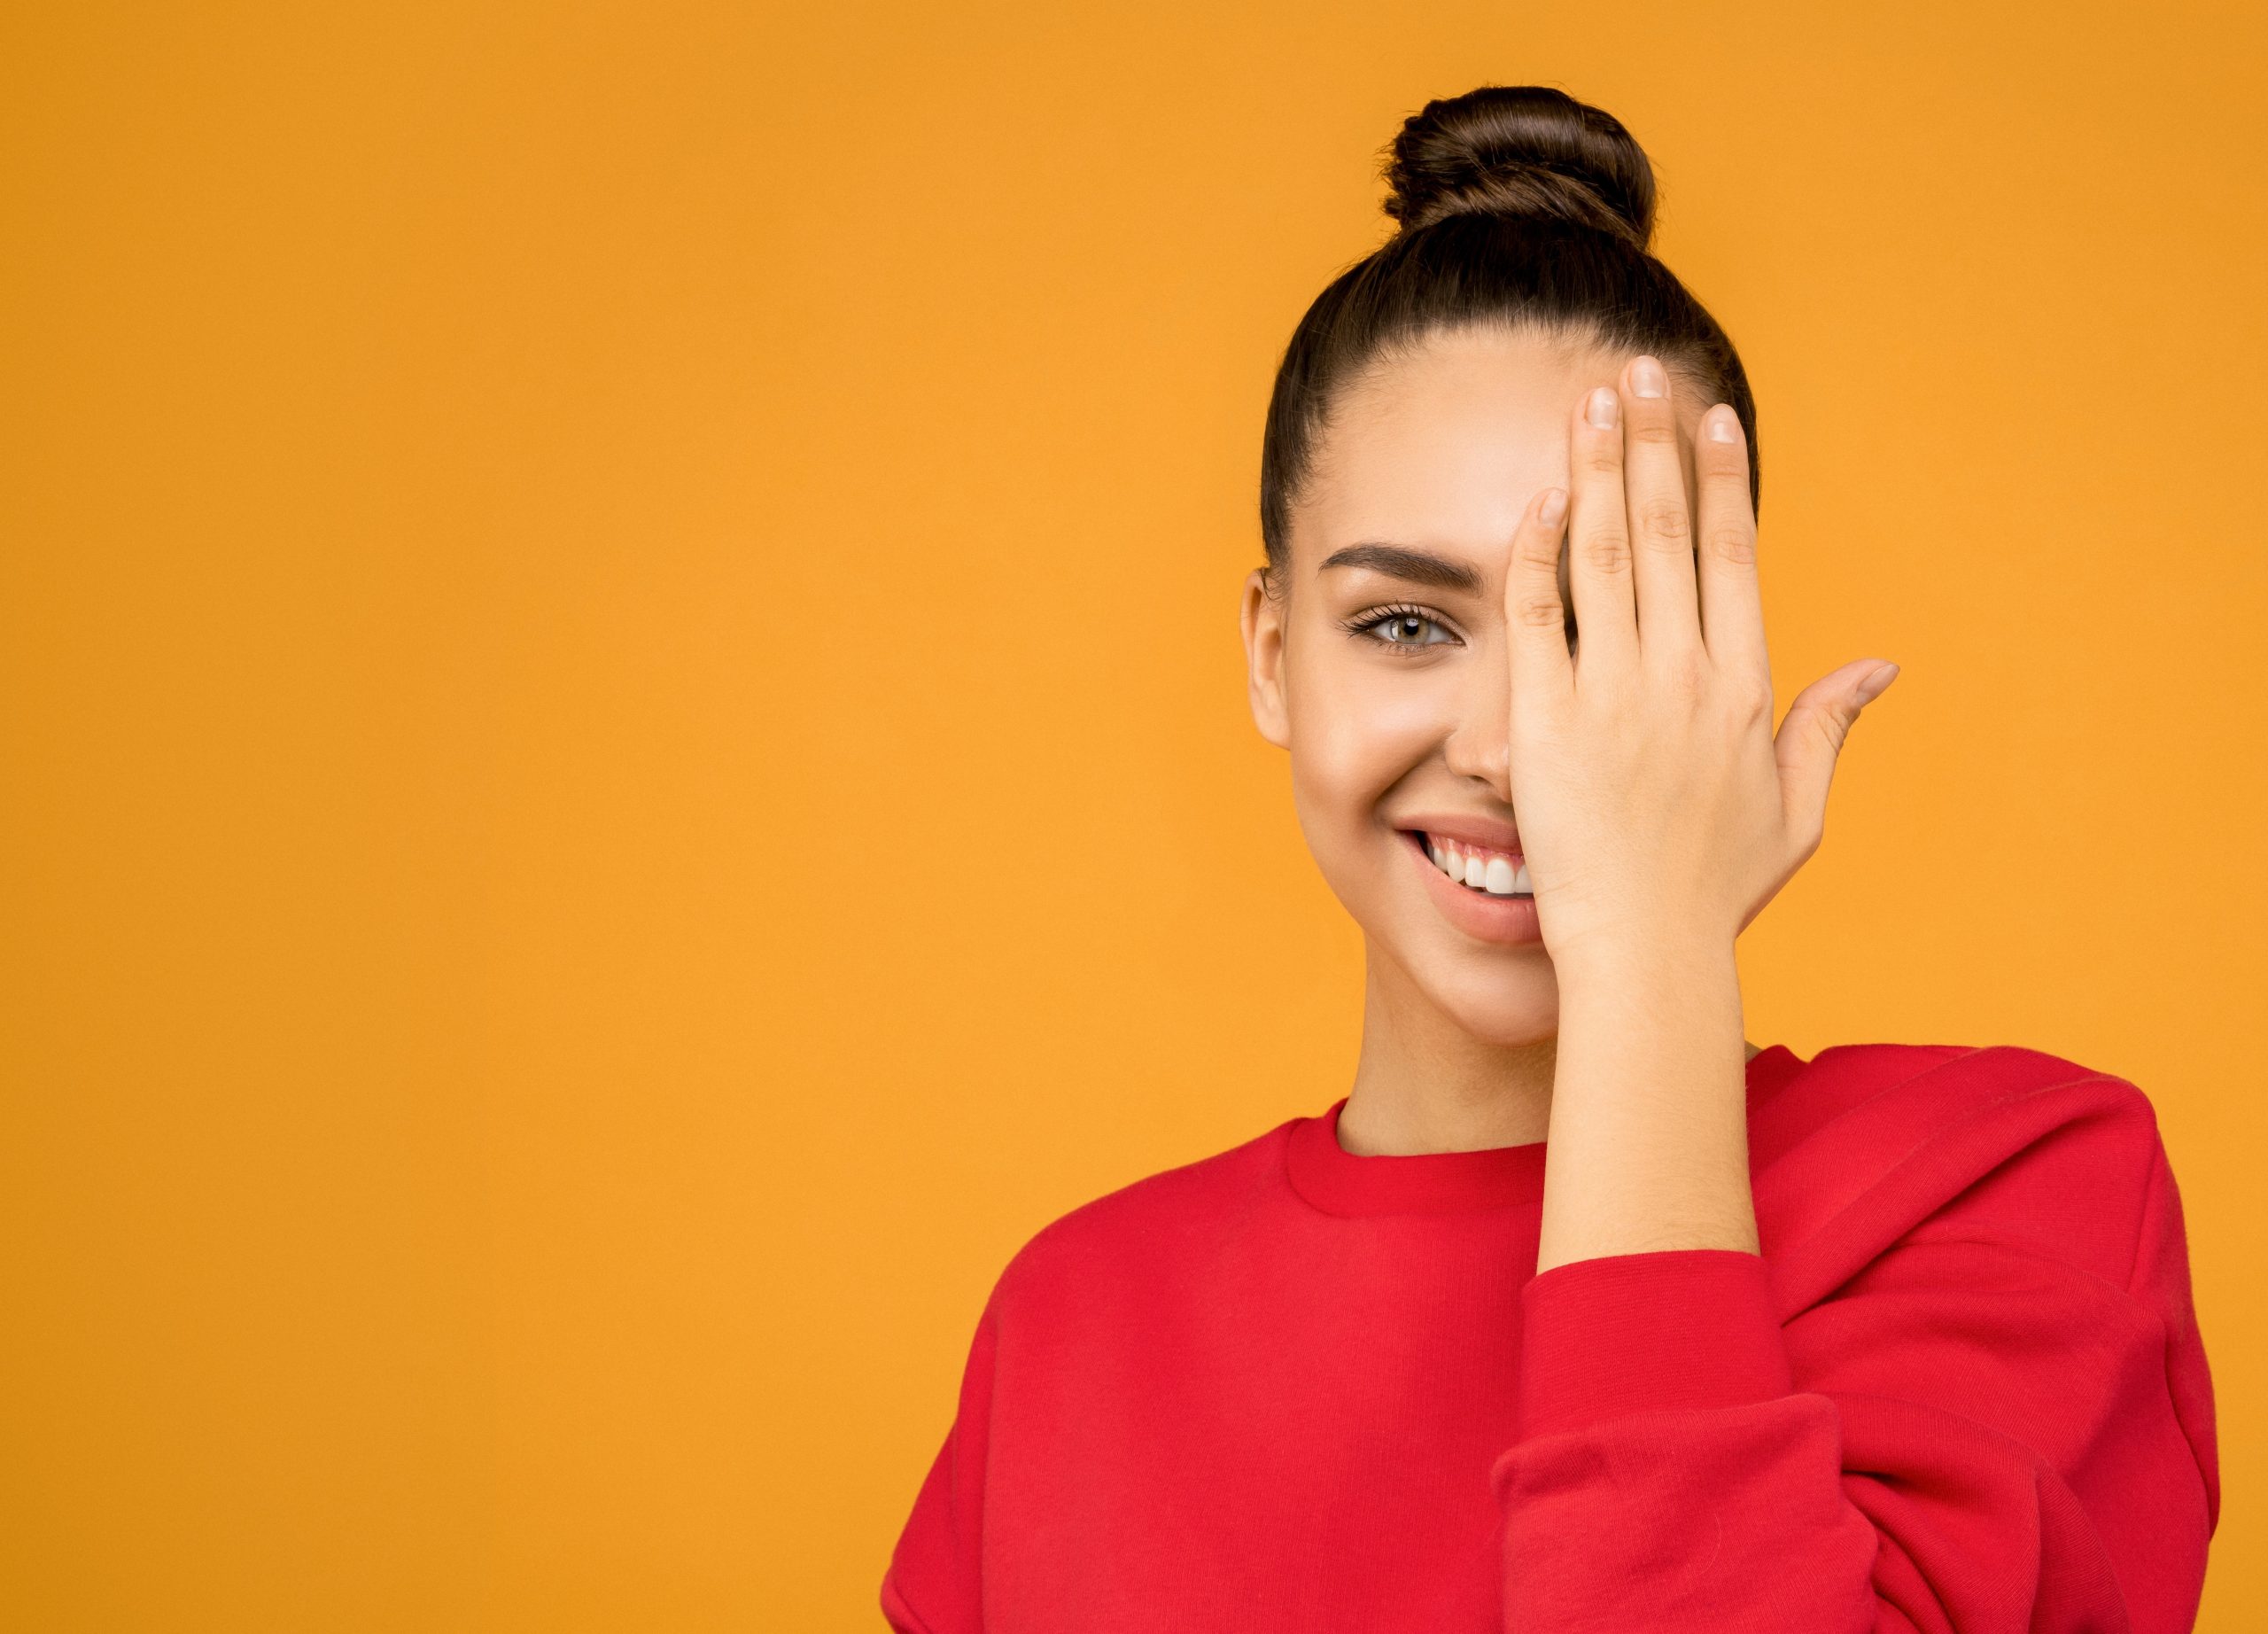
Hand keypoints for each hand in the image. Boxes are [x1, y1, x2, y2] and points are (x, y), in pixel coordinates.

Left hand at [1503, 354, 1898, 969]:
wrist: (1645, 952)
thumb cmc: (1714, 892)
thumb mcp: (1794, 811)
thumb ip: (1828, 727)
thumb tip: (1881, 667)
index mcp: (1742, 689)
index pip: (1732, 557)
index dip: (1721, 480)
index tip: (1709, 418)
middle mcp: (1683, 678)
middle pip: (1670, 532)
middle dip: (1654, 443)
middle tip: (1639, 371)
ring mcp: (1614, 696)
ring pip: (1608, 555)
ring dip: (1600, 469)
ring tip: (1590, 400)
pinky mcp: (1548, 721)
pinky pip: (1539, 616)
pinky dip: (1540, 551)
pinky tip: (1543, 496)